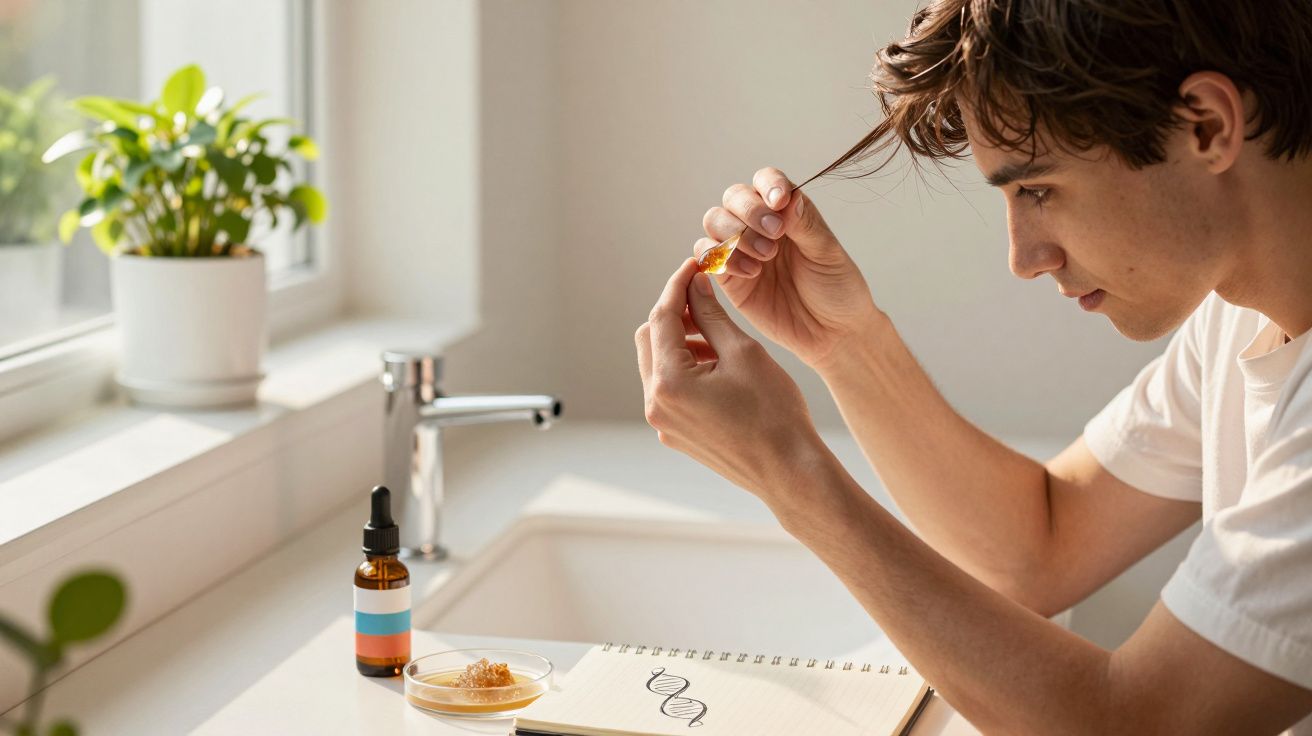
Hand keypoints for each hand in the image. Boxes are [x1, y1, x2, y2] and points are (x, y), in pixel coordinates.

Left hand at [635, 258, 827, 496]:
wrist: (789, 471)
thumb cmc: (773, 413)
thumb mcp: (743, 352)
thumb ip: (712, 314)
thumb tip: (695, 284)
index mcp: (669, 382)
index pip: (662, 318)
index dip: (678, 286)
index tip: (694, 266)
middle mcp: (656, 405)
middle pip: (649, 339)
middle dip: (675, 314)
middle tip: (706, 300)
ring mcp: (664, 423)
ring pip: (657, 364)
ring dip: (680, 342)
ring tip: (718, 336)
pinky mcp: (675, 433)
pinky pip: (669, 389)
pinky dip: (685, 368)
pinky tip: (717, 364)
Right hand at [699, 167, 879, 367]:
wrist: (831, 334)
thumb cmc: (836, 290)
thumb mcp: (828, 254)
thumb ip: (805, 224)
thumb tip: (788, 196)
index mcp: (787, 212)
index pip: (766, 181)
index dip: (767, 184)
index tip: (779, 201)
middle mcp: (759, 226)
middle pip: (733, 198)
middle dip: (749, 211)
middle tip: (775, 235)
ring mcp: (740, 250)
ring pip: (714, 222)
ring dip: (735, 234)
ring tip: (765, 257)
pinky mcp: (728, 278)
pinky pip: (706, 257)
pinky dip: (721, 258)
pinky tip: (751, 273)